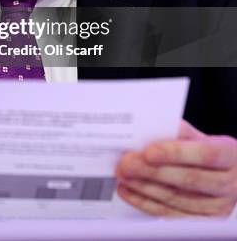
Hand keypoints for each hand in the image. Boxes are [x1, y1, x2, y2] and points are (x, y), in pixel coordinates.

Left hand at [115, 120, 236, 216]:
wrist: (230, 175)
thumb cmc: (211, 152)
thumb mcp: (203, 137)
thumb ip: (181, 133)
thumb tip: (151, 127)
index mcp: (230, 156)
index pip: (204, 154)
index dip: (175, 153)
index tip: (148, 151)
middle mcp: (229, 184)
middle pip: (187, 179)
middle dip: (152, 171)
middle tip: (126, 163)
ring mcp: (217, 206)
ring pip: (176, 198)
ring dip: (144, 187)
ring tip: (123, 175)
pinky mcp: (203, 220)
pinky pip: (170, 214)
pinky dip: (146, 202)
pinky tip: (129, 191)